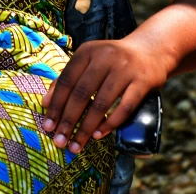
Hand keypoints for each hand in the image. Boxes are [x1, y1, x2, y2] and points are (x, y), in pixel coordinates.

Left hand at [41, 37, 167, 153]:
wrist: (149, 50)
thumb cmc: (112, 60)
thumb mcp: (89, 61)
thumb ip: (68, 78)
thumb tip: (45, 103)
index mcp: (87, 52)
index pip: (66, 80)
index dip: (56, 104)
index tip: (47, 126)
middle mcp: (104, 58)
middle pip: (81, 93)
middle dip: (68, 120)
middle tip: (60, 141)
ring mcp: (124, 69)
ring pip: (101, 103)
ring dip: (87, 127)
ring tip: (77, 144)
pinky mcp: (142, 82)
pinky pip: (124, 107)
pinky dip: (110, 123)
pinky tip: (99, 135)